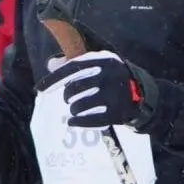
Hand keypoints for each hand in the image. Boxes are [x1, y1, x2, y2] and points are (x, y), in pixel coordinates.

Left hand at [36, 50, 155, 129]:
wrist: (144, 95)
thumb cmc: (115, 78)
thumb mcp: (100, 66)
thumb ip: (76, 64)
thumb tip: (51, 64)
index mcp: (105, 60)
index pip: (73, 68)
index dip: (54, 79)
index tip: (39, 88)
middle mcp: (110, 76)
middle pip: (74, 88)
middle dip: (67, 96)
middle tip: (69, 99)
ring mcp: (115, 96)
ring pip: (80, 106)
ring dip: (74, 110)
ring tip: (77, 109)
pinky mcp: (118, 113)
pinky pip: (90, 120)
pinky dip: (78, 122)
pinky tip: (73, 122)